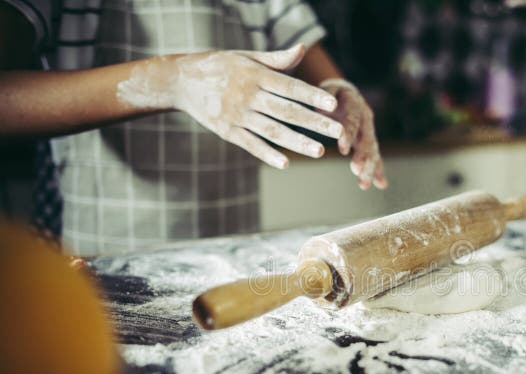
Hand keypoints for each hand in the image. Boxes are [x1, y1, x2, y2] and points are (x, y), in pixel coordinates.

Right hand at [117, 44, 343, 168]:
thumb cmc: (219, 66)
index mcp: (255, 75)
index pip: (290, 87)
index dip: (312, 96)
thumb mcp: (246, 57)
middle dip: (314, 123)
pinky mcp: (227, 131)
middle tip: (338, 132)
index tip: (332, 105)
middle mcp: (248, 95)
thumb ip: (276, 59)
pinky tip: (285, 163)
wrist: (179, 80)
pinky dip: (267, 154)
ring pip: (272, 131)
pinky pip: (250, 144)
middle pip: (287, 111)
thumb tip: (302, 49)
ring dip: (297, 142)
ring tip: (319, 152)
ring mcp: (237, 115)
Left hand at [319, 79, 386, 189]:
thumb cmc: (331, 91)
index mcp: (355, 103)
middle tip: (356, 171)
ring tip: (364, 185)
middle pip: (366, 138)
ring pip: (372, 150)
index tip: (343, 150)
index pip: (352, 120)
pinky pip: (375, 155)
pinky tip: (381, 184)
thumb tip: (321, 110)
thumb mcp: (327, 89)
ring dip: (369, 168)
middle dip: (362, 156)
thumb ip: (325, 97)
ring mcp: (369, 130)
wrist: (346, 91)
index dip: (349, 134)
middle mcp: (366, 117)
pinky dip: (377, 170)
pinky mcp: (369, 140)